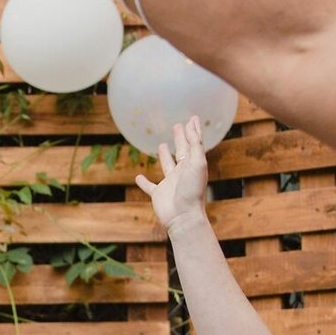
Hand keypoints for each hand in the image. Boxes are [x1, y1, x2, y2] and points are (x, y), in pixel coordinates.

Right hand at [135, 116, 211, 233]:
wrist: (183, 216)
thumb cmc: (192, 190)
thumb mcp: (197, 163)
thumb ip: (195, 146)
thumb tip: (191, 128)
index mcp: (193, 164)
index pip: (193, 143)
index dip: (193, 130)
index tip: (192, 118)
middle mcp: (182, 172)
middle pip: (181, 151)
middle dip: (180, 138)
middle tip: (177, 126)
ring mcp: (170, 183)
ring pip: (167, 166)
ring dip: (164, 156)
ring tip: (162, 146)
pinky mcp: (158, 194)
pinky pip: (149, 187)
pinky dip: (143, 182)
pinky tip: (138, 177)